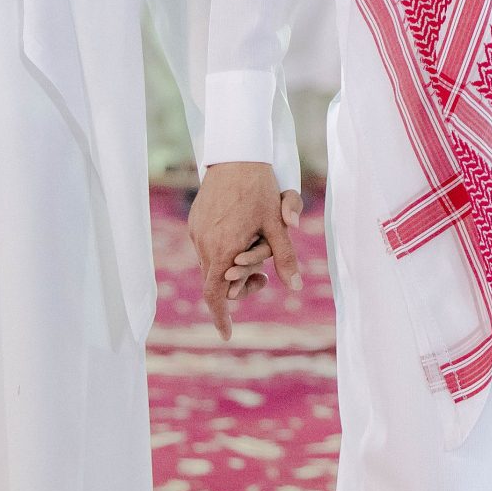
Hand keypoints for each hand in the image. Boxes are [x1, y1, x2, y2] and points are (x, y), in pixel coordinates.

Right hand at [190, 161, 300, 337]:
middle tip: (264, 280)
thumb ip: (285, 257)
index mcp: (224, 249)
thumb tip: (296, 287)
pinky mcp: (195, 223)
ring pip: (212, 266)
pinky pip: (207, 249)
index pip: (216, 295)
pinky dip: (223, 254)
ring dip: (232, 270)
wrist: (236, 155)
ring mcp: (197, 233)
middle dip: (239, 289)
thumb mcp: (277, 224)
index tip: (228, 335)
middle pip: (217, 283)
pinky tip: (242, 238)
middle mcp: (205, 244)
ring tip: (257, 253)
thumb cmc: (260, 189)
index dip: (221, 317)